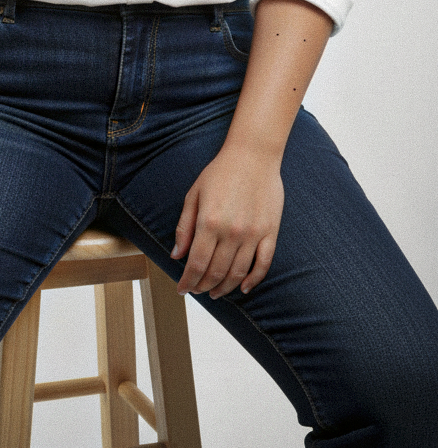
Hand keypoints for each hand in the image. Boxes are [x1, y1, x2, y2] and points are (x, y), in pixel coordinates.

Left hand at [171, 144, 283, 298]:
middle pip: (216, 272)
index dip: (188, 281)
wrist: (253, 155)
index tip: (182, 288)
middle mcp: (231, 232)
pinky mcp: (270, 232)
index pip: (197, 263)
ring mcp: (253, 233)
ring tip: (215, 292)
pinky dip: (253, 280)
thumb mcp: (194, 194)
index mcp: (209, 222)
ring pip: (238, 273)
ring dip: (224, 287)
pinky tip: (243, 288)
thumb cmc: (220, 172)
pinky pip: (263, 264)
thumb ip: (184, 226)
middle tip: (197, 291)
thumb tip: (176, 254)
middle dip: (203, 286)